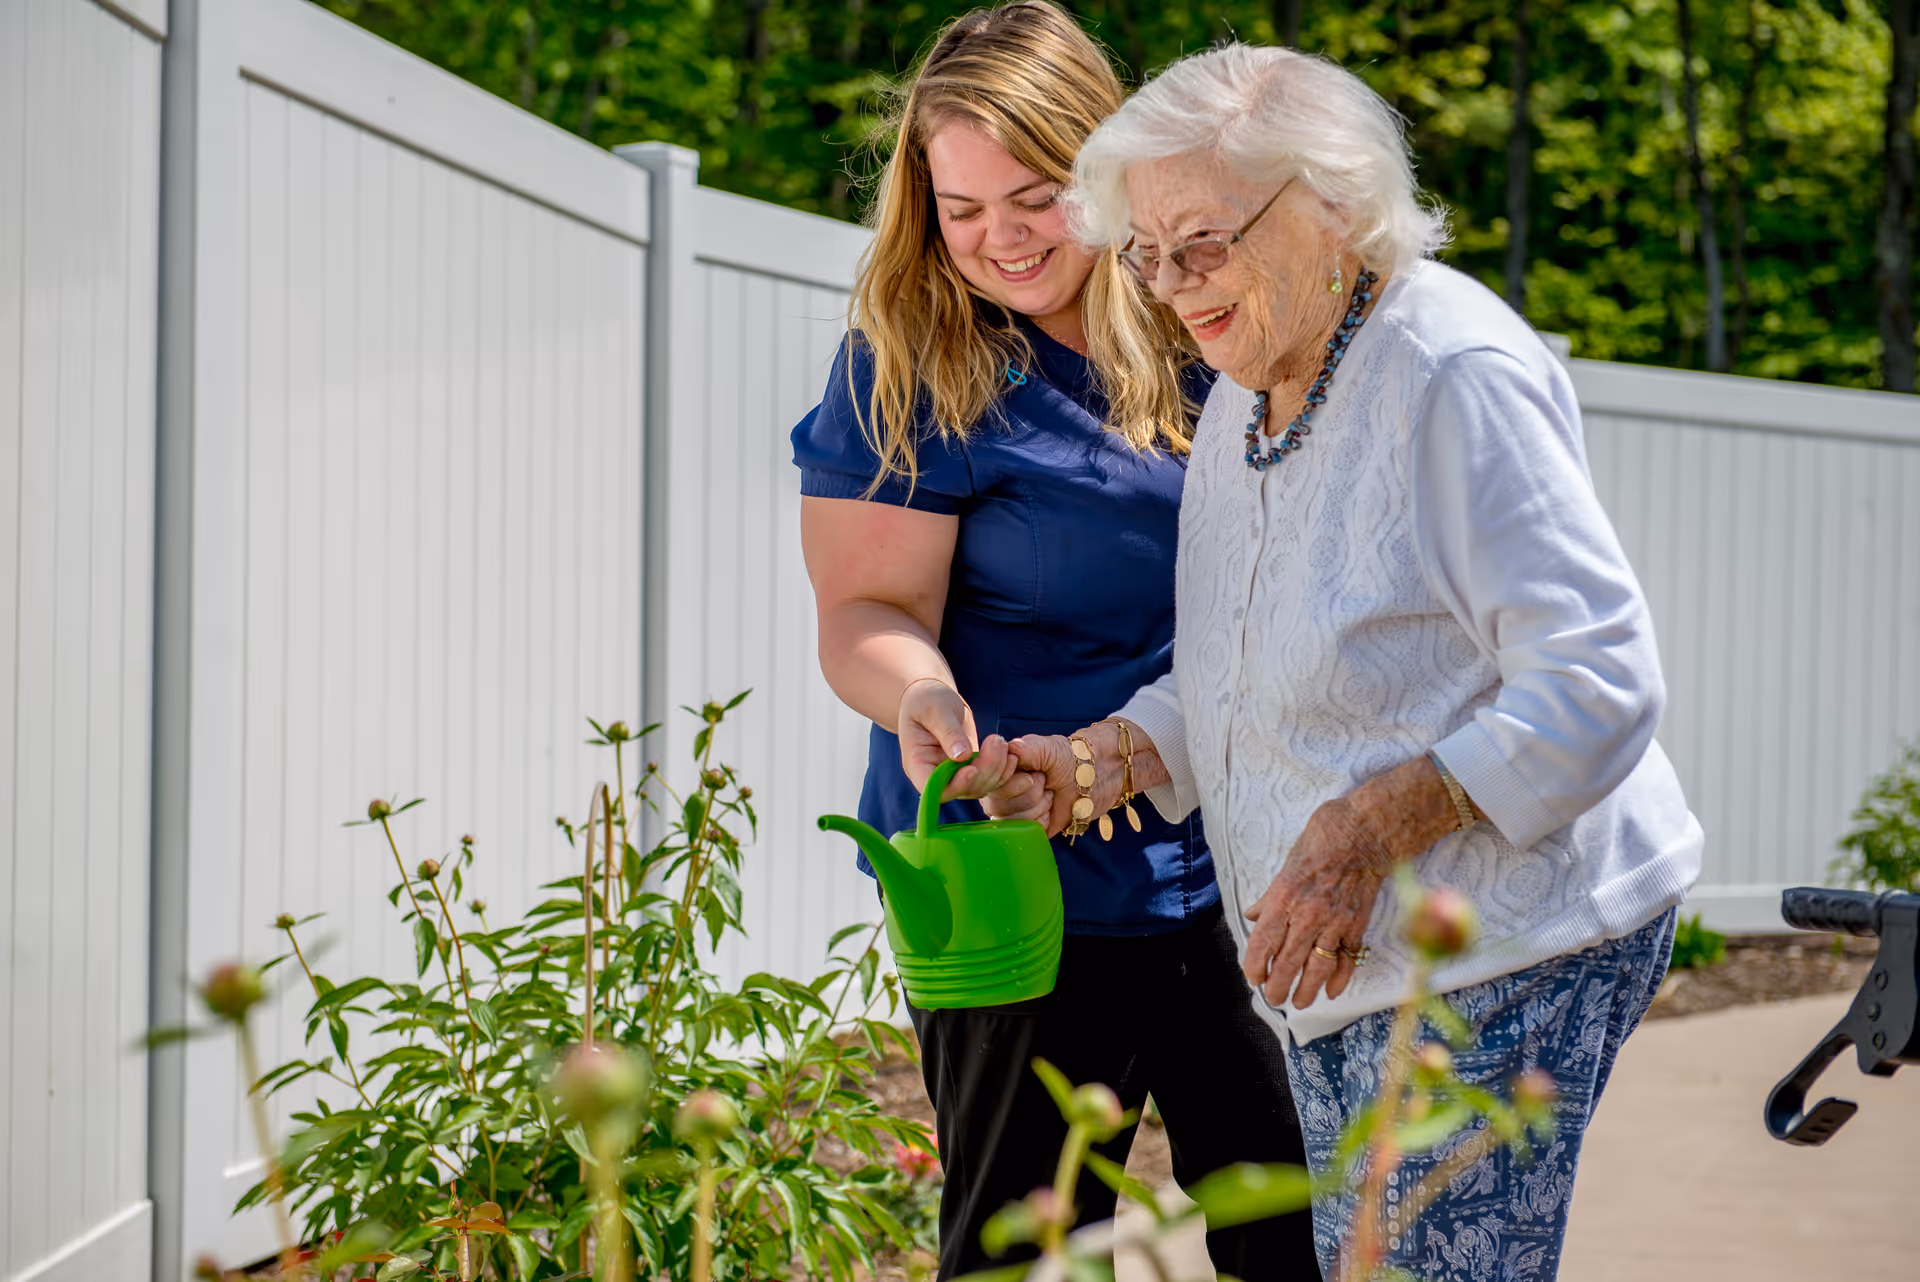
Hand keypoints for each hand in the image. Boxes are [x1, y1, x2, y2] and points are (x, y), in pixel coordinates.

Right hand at [896, 678, 1020, 801]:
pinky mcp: (971, 769)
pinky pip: (989, 779)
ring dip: (997, 770)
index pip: (932, 789)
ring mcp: (955, 775)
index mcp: (918, 764)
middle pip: (962, 790)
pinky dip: (1003, 770)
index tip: (971, 769)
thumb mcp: (935, 711)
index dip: (953, 786)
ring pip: (980, 786)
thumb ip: (948, 733)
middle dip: (984, 771)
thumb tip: (962, 756)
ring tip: (1002, 743)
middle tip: (997, 742)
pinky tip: (1011, 754)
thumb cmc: (926, 700)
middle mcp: (936, 777)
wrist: (932, 696)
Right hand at [983, 734, 1077, 833]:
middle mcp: (995, 792)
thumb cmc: (1063, 759)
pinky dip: (1042, 820)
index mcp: (996, 769)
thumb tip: (1008, 751)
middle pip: (997, 804)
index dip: (1012, 781)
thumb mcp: (1046, 747)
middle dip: (1030, 791)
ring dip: (1038, 805)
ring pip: (1011, 820)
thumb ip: (1025, 748)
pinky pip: (1024, 832)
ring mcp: (1006, 812)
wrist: (1086, 781)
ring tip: (1048, 793)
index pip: (986, 781)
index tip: (1032, 773)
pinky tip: (1048, 810)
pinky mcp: (1021, 829)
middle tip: (1043, 780)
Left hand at [1242, 796, 1395, 1010]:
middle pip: (1288, 961)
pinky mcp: (1357, 925)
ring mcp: (1335, 922)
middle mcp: (1308, 914)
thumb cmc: (1323, 841)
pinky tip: (1331, 992)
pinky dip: (1339, 979)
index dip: (1255, 965)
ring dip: (1306, 990)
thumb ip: (1270, 898)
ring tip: (1298, 1002)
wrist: (1366, 833)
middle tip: (1273, 998)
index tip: (1253, 978)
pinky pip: (1347, 959)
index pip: (1263, 941)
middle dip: (1278, 986)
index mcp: (1284, 897)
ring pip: (1317, 967)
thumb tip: (1254, 917)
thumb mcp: (1286, 865)